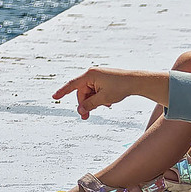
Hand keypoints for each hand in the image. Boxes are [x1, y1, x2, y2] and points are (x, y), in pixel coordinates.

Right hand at [53, 67, 168, 119]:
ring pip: (89, 93)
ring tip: (105, 106)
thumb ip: (90, 105)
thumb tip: (80, 110)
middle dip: (84, 104)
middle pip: (82, 92)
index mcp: (90, 75)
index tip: (54, 97)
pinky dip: (99, 98)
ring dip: (93, 102)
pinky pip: (95, 91)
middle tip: (86, 117)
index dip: (62, 92)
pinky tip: (107, 103)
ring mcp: (98, 77)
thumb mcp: (103, 99)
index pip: (72, 85)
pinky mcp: (103, 80)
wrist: (136, 81)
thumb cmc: (120, 87)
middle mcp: (92, 74)